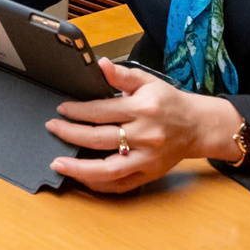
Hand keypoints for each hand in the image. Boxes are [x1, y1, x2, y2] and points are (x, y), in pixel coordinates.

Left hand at [45, 58, 244, 192]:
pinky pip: (121, 185)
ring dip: (79, 168)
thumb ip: (122, 75)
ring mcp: (147, 159)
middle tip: (52, 128)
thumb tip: (100, 64)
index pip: (101, 111)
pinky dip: (98, 184)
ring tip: (58, 163)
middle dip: (70, 134)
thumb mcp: (148, 82)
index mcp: (142, 110)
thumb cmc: (169, 102)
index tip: (61, 110)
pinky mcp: (149, 174)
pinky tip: (81, 177)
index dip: (77, 111)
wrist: (197, 126)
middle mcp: (144, 136)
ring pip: (108, 169)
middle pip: (99, 139)